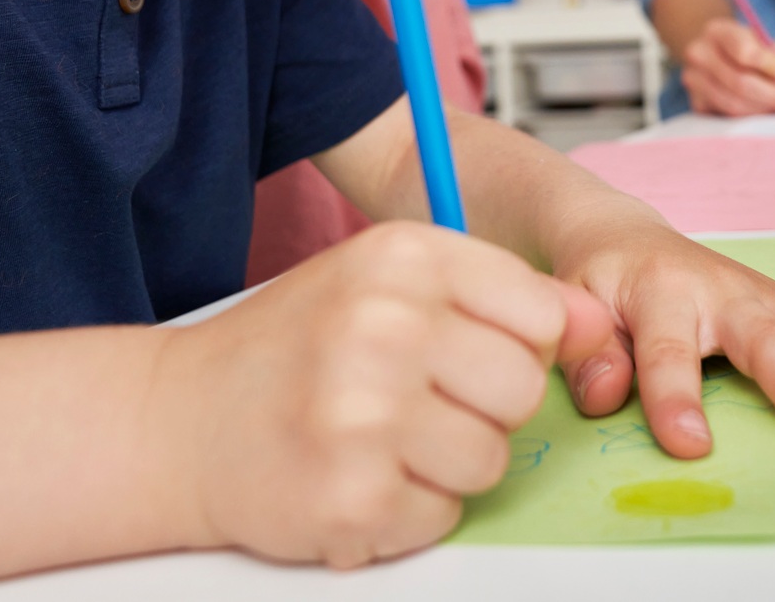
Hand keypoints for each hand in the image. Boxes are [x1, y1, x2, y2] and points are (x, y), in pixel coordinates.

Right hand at [149, 222, 614, 566]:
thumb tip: (599, 325)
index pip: (542, 315)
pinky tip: (356, 476)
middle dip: (483, 408)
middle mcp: (385, 326)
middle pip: (523, 391)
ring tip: (382, 440)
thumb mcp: (391, 284)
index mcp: (404, 257)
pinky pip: (440, 517)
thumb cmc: (296, 346)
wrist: (175, 419)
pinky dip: (406, 511)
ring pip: (490, 461)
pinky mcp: (351, 497)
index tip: (467, 353)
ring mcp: (364, 415)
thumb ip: (500, 296)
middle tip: (416, 403)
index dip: (515, 346)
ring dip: (447, 464)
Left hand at [551, 223, 774, 457]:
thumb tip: (607, 396)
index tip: (691, 443)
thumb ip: (590, 353)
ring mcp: (762, 294)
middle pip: (767, 339)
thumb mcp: (575, 306)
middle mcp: (721, 291)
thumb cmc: (601, 281)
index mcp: (660, 293)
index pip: (667, 351)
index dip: (675, 397)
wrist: (623, 235)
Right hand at [681, 18, 774, 114]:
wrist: (722, 56)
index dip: (770, 66)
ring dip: (764, 109)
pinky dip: (752, 118)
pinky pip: (727, 117)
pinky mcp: (696, 103)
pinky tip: (768, 112)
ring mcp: (694, 80)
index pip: (743, 50)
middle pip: (738, 81)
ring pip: (733, 103)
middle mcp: (699, 53)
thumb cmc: (755, 50)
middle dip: (773, 94)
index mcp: (718, 31)